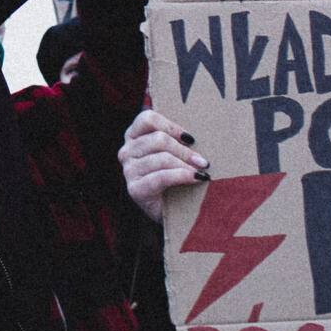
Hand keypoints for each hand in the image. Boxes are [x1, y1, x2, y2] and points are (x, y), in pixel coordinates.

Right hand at [117, 107, 209, 225]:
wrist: (171, 212)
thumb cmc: (175, 176)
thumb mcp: (174, 153)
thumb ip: (178, 139)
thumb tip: (197, 128)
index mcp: (134, 136)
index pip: (147, 119)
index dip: (171, 125)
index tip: (191, 138)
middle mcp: (127, 151)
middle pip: (158, 140)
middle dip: (184, 151)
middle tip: (203, 161)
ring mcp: (128, 170)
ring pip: (161, 158)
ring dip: (186, 165)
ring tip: (201, 171)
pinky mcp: (135, 189)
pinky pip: (161, 177)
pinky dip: (182, 176)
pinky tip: (196, 178)